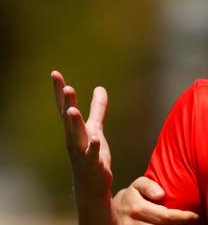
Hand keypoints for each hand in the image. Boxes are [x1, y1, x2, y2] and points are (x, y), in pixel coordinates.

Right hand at [51, 70, 112, 198]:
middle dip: (68, 103)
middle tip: (66, 87)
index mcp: (74, 129)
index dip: (60, 90)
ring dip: (74, 123)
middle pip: (69, 118)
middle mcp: (74, 139)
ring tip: (72, 110)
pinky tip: (96, 138)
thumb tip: (100, 87)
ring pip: (77, 135)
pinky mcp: (93, 163)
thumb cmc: (91, 155)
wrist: (91, 186)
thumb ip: (98, 109)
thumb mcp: (96, 128)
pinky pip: (92, 154)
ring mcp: (81, 152)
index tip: (55, 73)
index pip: (65, 107)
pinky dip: (93, 146)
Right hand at [113, 176, 198, 223]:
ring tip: (184, 224)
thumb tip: (161, 194)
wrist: (110, 212)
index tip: (195, 216)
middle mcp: (134, 224)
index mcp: (137, 208)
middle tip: (194, 222)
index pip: (165, 216)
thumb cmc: (132, 196)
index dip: (182, 218)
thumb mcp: (138, 184)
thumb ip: (149, 186)